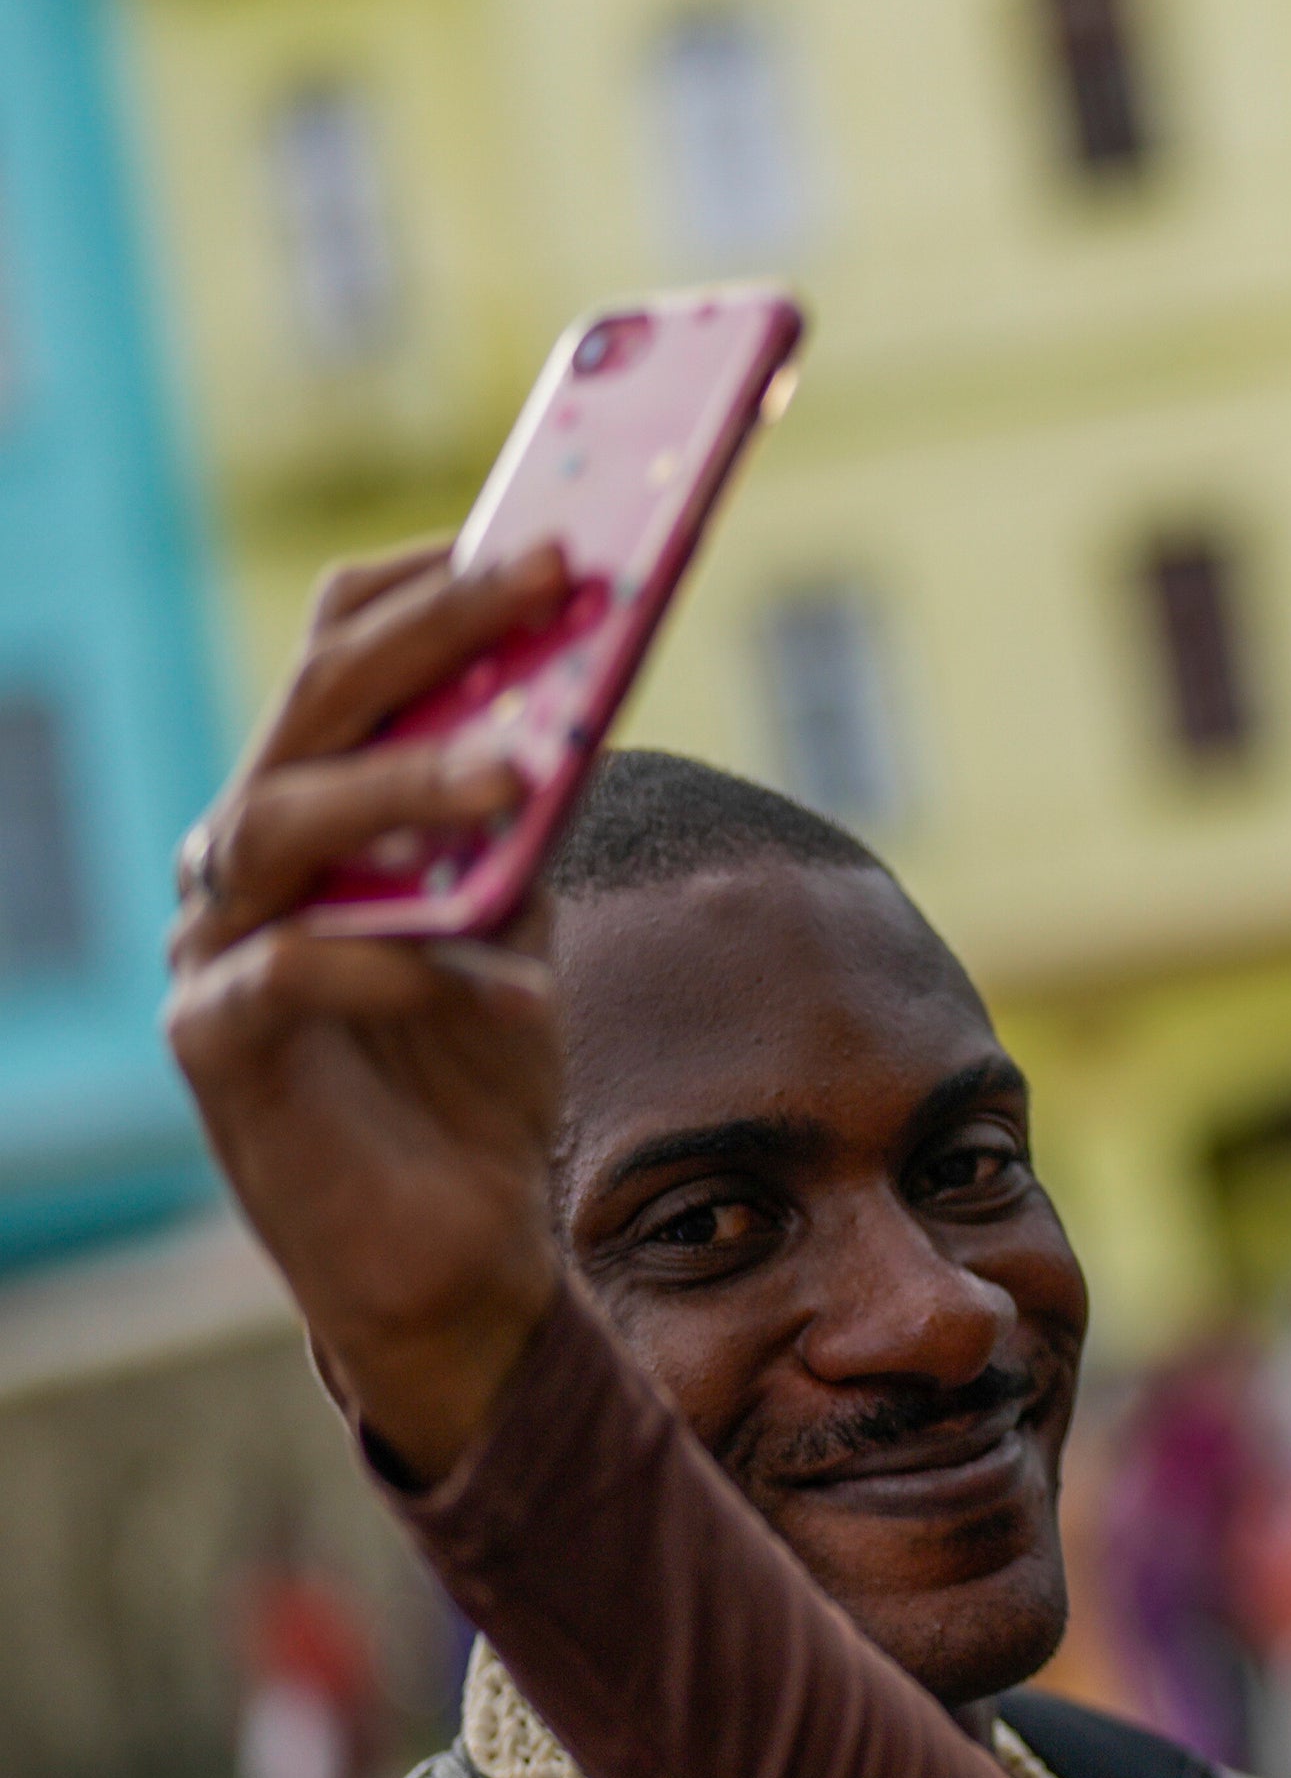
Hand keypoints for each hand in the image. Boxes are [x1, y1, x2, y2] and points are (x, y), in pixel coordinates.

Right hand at [164, 543, 576, 1482]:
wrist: (462, 1247)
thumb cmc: (482, 1069)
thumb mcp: (525, 919)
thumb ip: (529, 820)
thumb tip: (588, 686)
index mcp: (312, 808)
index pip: (335, 655)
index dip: (423, 586)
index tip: (536, 529)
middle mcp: (243, 860)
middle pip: (309, 711)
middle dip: (431, 636)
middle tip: (548, 580)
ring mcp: (214, 949)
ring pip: (271, 825)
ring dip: (396, 786)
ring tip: (512, 772)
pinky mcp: (218, 1049)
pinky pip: (287, 971)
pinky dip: (391, 958)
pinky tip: (489, 972)